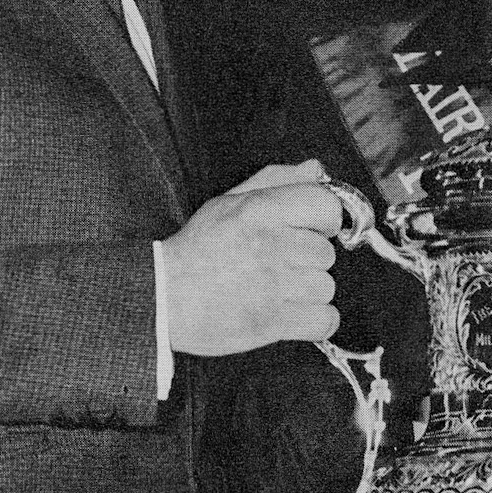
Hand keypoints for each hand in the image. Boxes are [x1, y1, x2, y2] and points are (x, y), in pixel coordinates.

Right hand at [163, 161, 342, 354]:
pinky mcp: (274, 321)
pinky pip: (325, 321)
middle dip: (308, 261)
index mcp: (261, 210)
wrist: (164, 296)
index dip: (323, 220)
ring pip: (325, 287)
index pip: (326, 205)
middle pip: (326, 253)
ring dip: (308, 293)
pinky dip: (315, 322)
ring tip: (277, 291)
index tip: (310, 230)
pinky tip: (293, 314)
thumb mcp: (230, 201)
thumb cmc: (197, 250)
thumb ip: (276, 181)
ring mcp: (275, 285)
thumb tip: (316, 170)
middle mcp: (272, 244)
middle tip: (277, 265)